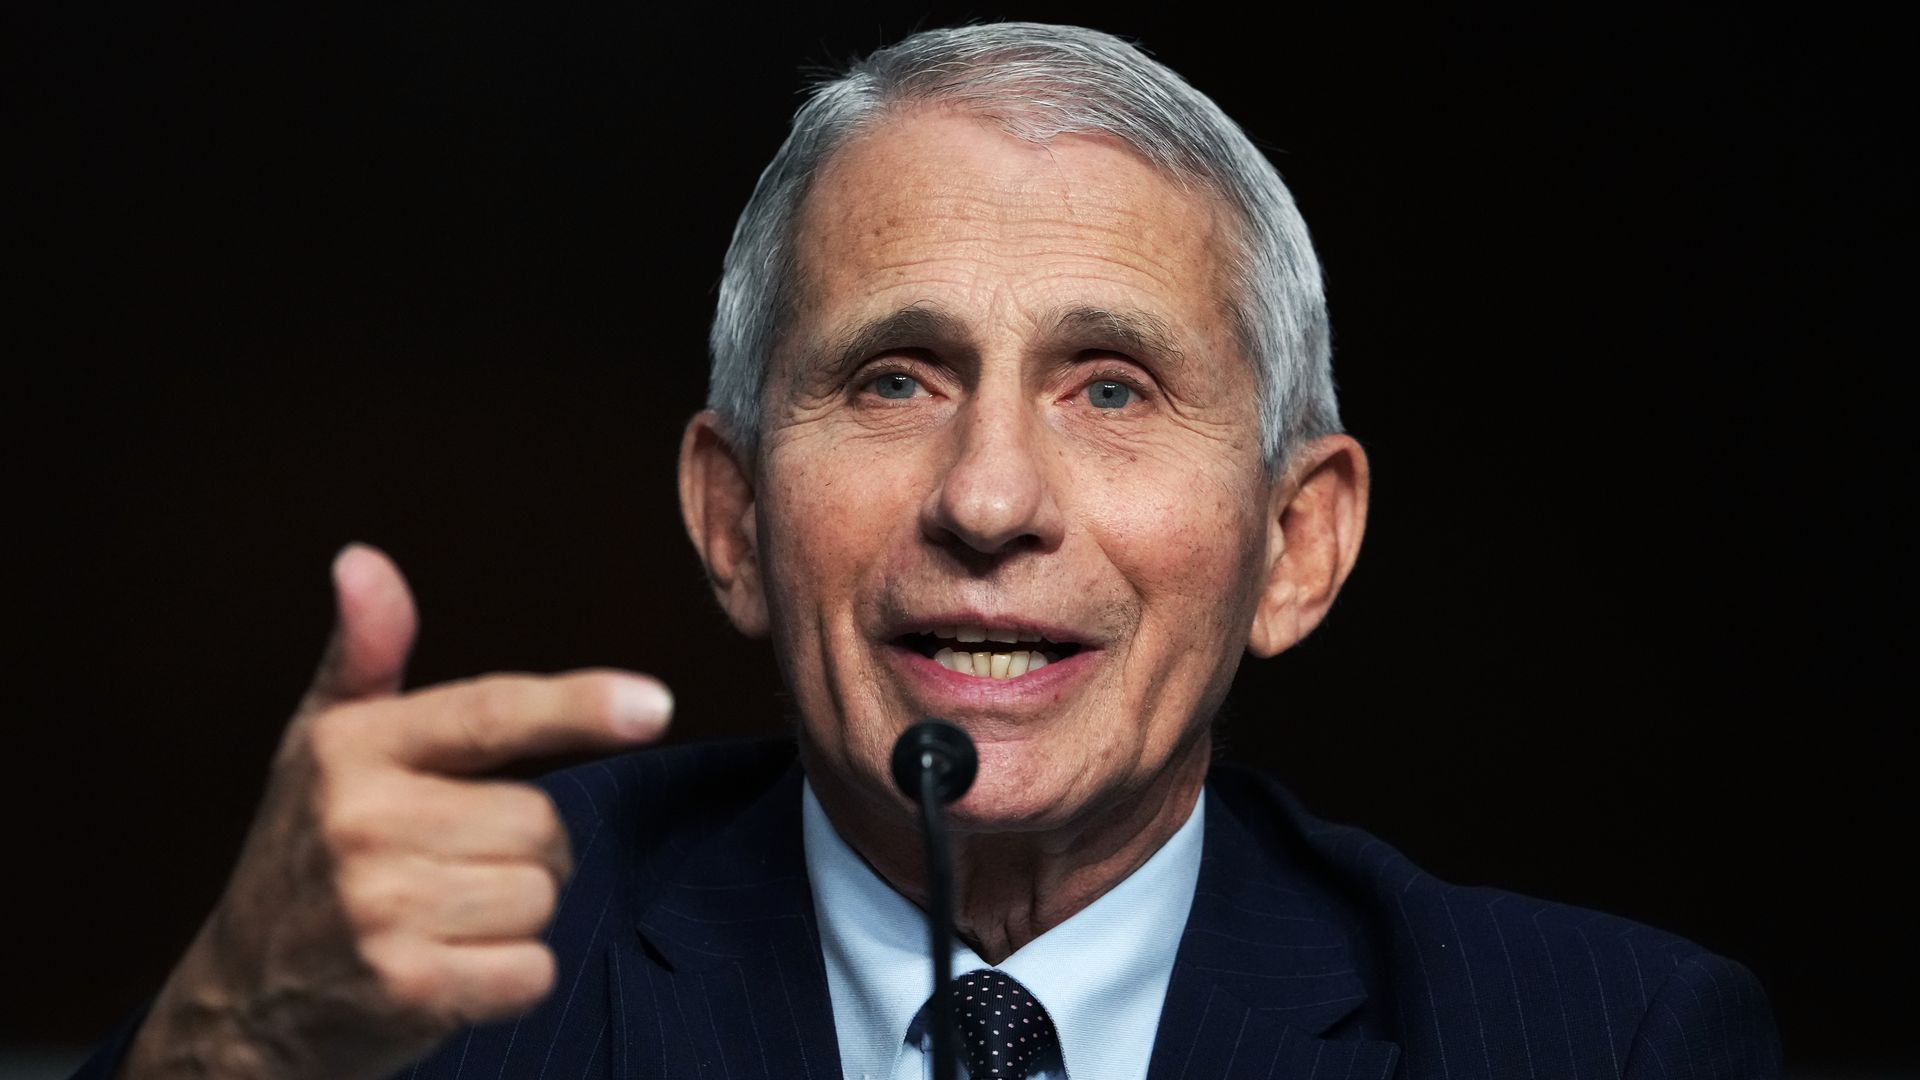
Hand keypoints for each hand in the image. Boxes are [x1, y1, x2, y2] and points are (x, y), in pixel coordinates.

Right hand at [120, 544, 672, 1078]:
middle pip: (540, 821)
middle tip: (455, 865)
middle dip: (525, 849)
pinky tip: (449, 971)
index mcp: (352, 747)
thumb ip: (365, 654)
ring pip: (541, 896)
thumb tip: (363, 559)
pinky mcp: (406, 988)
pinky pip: (531, 970)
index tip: (654, 705)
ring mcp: (379, 909)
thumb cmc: (308, 855)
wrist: (243, 1002)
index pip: (488, 713)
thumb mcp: (324, 746)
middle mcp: (361, 821)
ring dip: (515, 916)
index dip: (577, 707)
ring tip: (443, 919)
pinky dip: (510, 978)